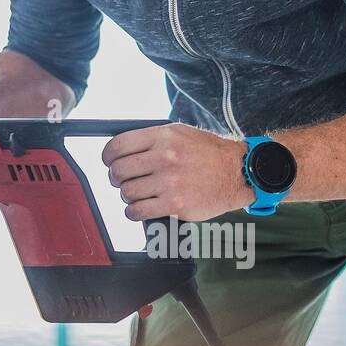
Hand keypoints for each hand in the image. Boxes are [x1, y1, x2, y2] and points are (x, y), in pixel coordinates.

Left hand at [101, 122, 253, 221]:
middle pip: (118, 171)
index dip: (107, 156)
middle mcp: (164, 157)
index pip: (118, 146)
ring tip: (137, 195)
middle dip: (116, 178)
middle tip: (123, 181)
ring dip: (127, 196)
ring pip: (127, 192)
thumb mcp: (180, 133)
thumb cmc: (209, 153)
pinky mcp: (175, 204)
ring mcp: (169, 182)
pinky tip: (140, 208)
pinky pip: (138, 211)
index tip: (109, 162)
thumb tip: (123, 148)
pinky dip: (133, 212)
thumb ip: (153, 139)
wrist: (237, 172)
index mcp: (163, 137)